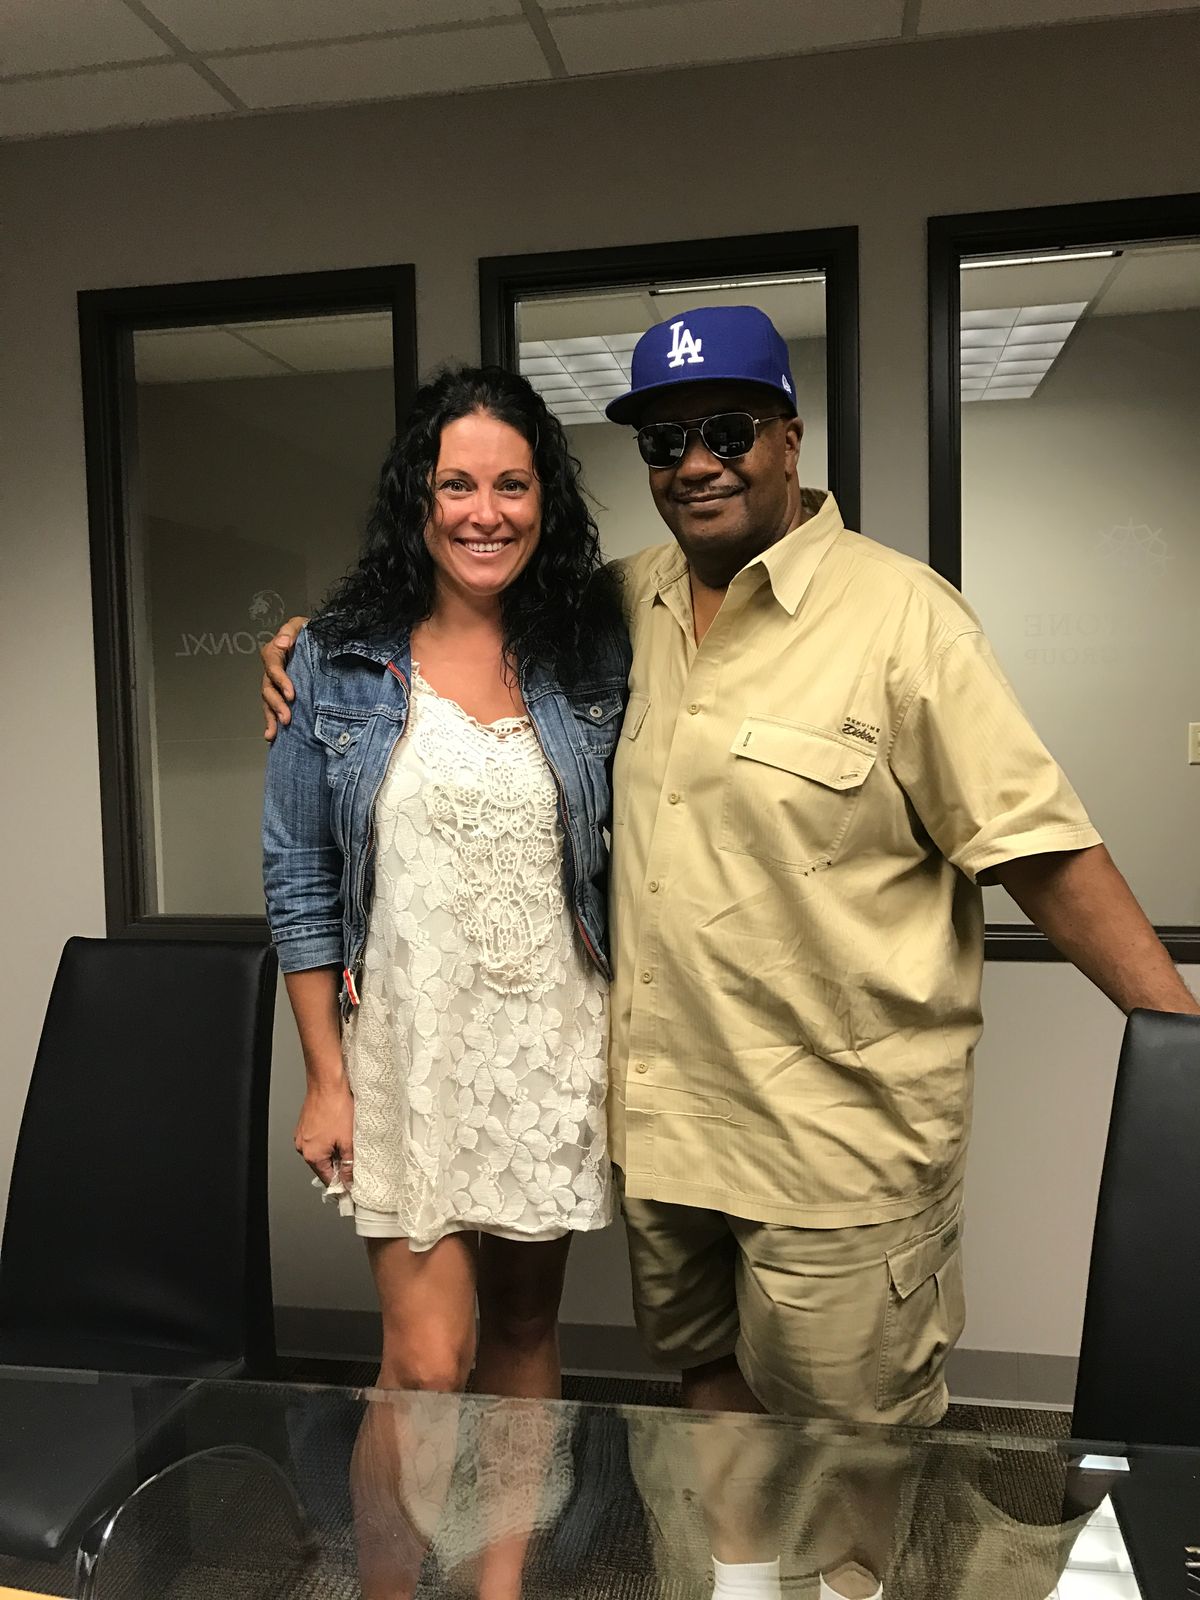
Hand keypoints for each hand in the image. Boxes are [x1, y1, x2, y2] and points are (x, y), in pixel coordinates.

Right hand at [261, 615, 308, 740]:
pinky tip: (272, 736)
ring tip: (276, 731)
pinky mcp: (283, 695)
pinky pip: (273, 709)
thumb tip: (283, 643)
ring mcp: (276, 684)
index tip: (291, 694)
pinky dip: (271, 722)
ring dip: (272, 717)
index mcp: (275, 652)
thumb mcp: (301, 624)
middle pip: (268, 688)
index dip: (280, 680)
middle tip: (287, 718)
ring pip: (269, 702)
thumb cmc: (310, 632)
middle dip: (277, 705)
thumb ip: (290, 631)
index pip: (272, 666)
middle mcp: (273, 670)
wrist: (322, 641)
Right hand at [294, 1079, 354, 1189]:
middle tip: (352, 1154)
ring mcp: (301, 1135)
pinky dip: (327, 1138)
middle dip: (338, 1163)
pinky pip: (316, 1139)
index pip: (327, 1178)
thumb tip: (348, 1179)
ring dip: (333, 1149)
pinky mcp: (304, 1125)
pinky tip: (337, 1128)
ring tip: (345, 1136)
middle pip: (323, 1165)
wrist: (327, 1083)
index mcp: (312, 1155)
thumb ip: (348, 1164)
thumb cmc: (337, 1107)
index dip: (341, 1182)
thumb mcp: (349, 1141)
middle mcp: (302, 1147)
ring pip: (320, 1151)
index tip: (350, 1184)